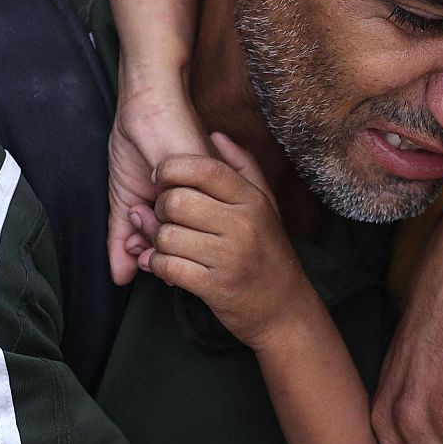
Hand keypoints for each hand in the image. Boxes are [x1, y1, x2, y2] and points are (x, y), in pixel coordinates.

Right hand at [107, 70, 209, 284]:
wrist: (149, 105)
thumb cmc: (137, 146)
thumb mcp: (125, 200)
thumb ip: (123, 238)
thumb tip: (119, 279)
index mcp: (186, 213)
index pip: (172, 256)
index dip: (147, 258)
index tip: (136, 246)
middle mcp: (201, 211)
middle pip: (176, 254)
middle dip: (148, 246)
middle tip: (138, 220)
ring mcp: (207, 201)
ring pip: (180, 243)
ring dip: (152, 235)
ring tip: (142, 208)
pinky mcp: (208, 185)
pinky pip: (183, 222)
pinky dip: (159, 220)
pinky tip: (148, 204)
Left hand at [145, 135, 314, 350]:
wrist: (285, 309)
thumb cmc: (269, 254)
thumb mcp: (264, 206)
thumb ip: (242, 166)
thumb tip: (215, 133)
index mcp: (252, 200)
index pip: (204, 169)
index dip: (172, 168)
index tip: (161, 178)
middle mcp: (243, 225)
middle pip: (176, 200)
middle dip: (160, 209)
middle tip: (166, 218)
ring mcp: (230, 257)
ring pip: (167, 235)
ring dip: (157, 242)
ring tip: (167, 245)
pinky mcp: (215, 287)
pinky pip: (167, 266)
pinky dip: (158, 265)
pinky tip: (166, 265)